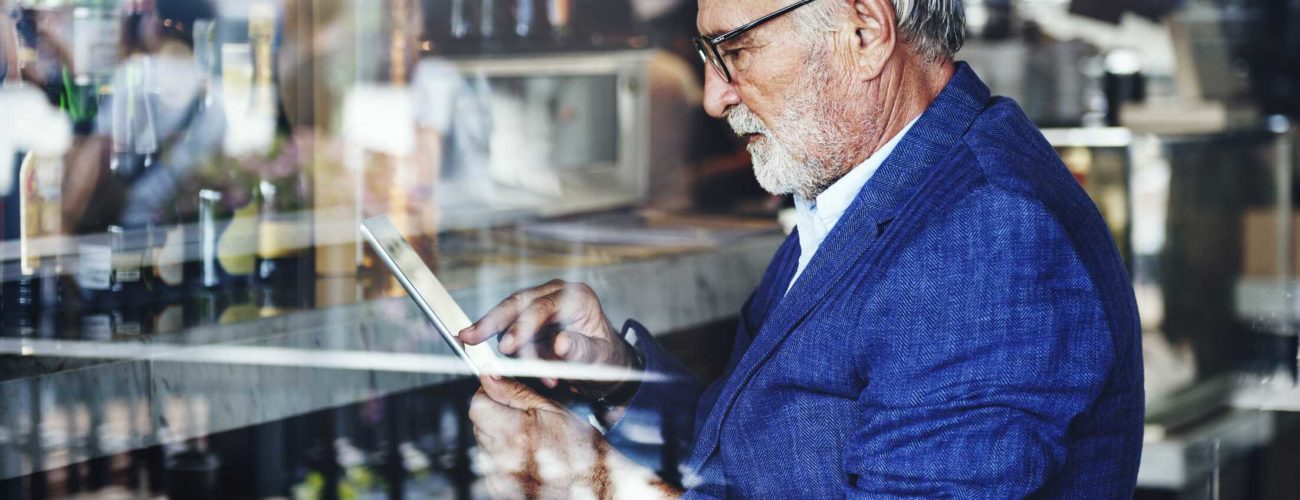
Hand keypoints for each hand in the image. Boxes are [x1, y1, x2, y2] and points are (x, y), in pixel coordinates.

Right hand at [459, 280, 638, 398]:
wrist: (604, 363)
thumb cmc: (606, 358)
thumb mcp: (600, 358)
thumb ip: (582, 351)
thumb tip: (561, 343)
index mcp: (578, 297)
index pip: (542, 306)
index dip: (522, 326)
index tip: (507, 347)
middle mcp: (556, 294)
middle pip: (517, 303)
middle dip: (491, 321)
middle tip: (468, 338)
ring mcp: (540, 305)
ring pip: (508, 316)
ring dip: (501, 342)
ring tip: (516, 370)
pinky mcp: (528, 320)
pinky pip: (509, 330)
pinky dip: (505, 348)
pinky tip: (513, 366)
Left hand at [470, 375, 679, 498]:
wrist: (597, 488)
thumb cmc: (583, 450)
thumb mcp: (553, 410)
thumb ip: (516, 392)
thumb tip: (490, 375)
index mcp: (515, 434)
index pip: (477, 405)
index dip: (490, 394)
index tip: (503, 393)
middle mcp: (503, 460)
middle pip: (479, 424)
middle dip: (497, 415)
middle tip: (525, 418)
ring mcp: (501, 478)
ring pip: (485, 444)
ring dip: (501, 437)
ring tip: (531, 439)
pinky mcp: (501, 490)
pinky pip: (492, 464)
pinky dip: (505, 457)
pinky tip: (529, 456)